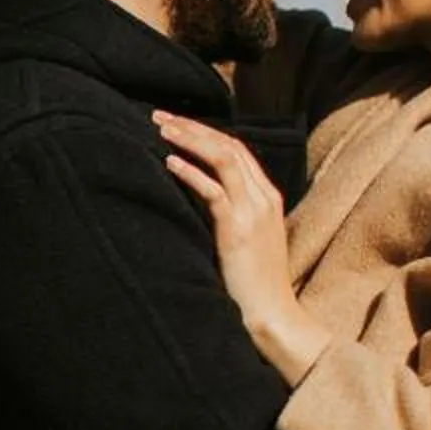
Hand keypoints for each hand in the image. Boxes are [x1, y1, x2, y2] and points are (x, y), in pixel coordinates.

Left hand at [152, 110, 329, 384]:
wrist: (271, 313)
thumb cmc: (252, 282)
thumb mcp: (245, 238)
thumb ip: (230, 213)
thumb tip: (198, 194)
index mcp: (267, 197)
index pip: (237, 150)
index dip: (205, 133)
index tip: (176, 123)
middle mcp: (263, 198)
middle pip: (229, 146)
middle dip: (193, 127)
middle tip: (159, 116)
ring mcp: (254, 212)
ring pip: (224, 159)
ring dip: (190, 140)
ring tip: (161, 129)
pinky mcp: (238, 230)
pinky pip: (213, 191)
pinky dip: (191, 173)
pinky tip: (169, 163)